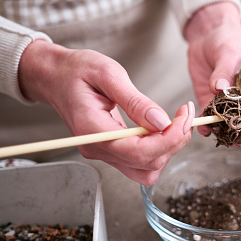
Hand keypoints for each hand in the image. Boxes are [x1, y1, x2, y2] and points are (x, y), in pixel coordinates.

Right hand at [18, 40, 194, 184]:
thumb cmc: (77, 70)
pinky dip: (159, 149)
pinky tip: (164, 128)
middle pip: (147, 165)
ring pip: (147, 170)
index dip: (169, 139)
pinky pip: (141, 162)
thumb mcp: (108, 74)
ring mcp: (104, 153)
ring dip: (169, 149)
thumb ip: (135, 101)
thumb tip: (162, 121)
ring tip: (177, 122)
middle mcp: (98, 149)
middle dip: (175, 142)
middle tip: (185, 116)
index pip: (139, 151)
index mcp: (93, 130)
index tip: (184, 117)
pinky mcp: (111, 151)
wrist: (55, 76)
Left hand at [184, 1, 240, 146]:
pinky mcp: (213, 107)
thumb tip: (220, 88)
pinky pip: (213, 124)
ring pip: (239, 130)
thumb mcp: (228, 51)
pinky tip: (205, 131)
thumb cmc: (228, 40)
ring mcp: (232, 107)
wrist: (206, 37)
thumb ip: (225, 70)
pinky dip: (209, 130)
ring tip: (225, 139)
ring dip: (233, 138)